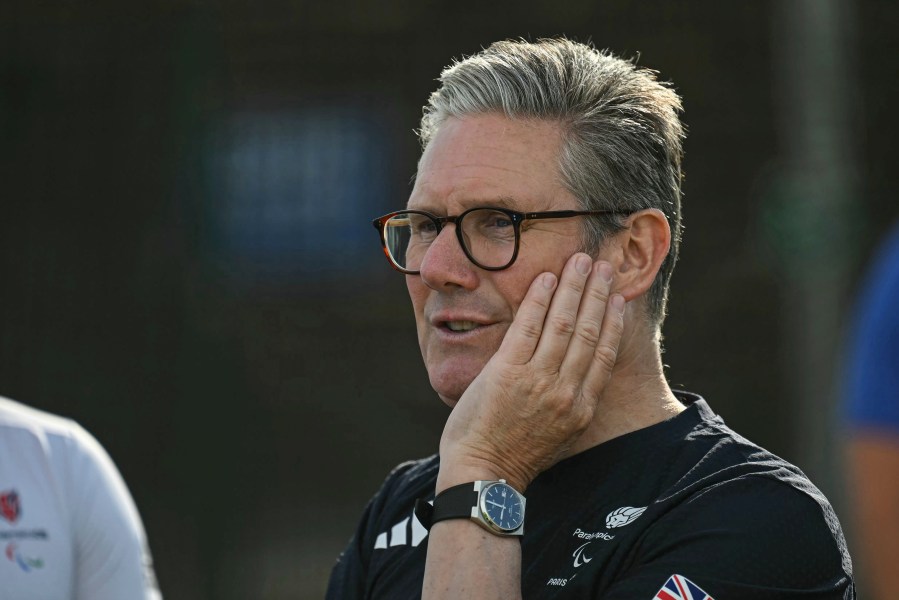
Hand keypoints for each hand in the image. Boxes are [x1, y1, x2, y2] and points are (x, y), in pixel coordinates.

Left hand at [437, 253, 625, 491]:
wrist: (484, 474)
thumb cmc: (514, 455)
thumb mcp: (557, 433)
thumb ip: (568, 402)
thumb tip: (574, 376)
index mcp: (580, 408)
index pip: (603, 355)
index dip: (613, 322)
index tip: (619, 298)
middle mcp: (565, 392)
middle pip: (588, 332)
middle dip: (597, 294)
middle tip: (604, 266)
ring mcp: (537, 380)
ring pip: (563, 324)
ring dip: (574, 288)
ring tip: (581, 262)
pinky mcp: (508, 372)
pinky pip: (528, 326)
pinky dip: (541, 299)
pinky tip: (548, 279)